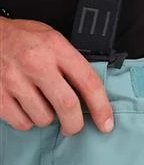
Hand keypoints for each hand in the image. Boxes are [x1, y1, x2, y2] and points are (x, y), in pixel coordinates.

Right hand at [0, 17, 113, 134]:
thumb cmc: (23, 38)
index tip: (107, 123)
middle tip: (74, 126)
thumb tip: (93, 94)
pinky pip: (22, 122)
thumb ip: (72, 63)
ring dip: (47, 118)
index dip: (101, 107)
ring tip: (42, 103)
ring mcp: (15, 79)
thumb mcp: (53, 39)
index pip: (88, 82)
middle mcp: (37, 64)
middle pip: (66, 105)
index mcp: (57, 48)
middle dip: (75, 123)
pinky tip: (26, 107)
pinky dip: (28, 121)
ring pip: (43, 118)